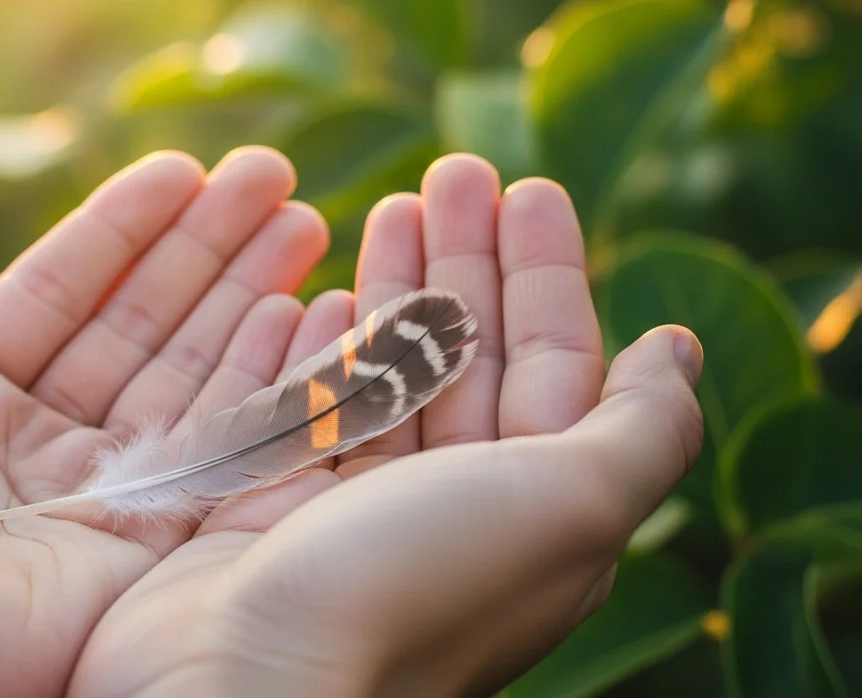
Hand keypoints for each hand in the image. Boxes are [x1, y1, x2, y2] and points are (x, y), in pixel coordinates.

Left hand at [0, 147, 330, 696]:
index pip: (60, 293)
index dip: (121, 230)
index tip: (182, 171)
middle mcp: (38, 446)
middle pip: (142, 323)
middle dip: (208, 249)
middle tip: (271, 177)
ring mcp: (102, 496)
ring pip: (192, 372)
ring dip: (250, 293)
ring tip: (306, 218)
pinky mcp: (155, 545)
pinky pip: (223, 444)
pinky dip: (267, 377)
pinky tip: (305, 307)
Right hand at [70, 156, 704, 696]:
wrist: (246, 684)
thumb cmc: (416, 589)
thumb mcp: (570, 506)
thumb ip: (641, 429)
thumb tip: (677, 348)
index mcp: (534, 508)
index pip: (553, 366)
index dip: (548, 275)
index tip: (528, 189)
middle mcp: (451, 508)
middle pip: (469, 357)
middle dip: (467, 261)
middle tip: (453, 170)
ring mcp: (357, 509)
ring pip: (388, 375)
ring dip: (394, 288)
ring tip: (389, 202)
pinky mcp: (275, 508)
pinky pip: (309, 409)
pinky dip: (319, 348)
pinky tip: (320, 292)